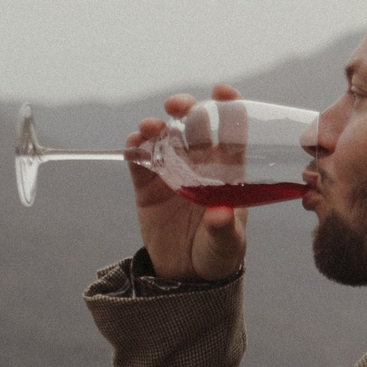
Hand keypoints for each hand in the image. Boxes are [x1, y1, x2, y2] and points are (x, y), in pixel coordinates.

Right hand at [132, 83, 249, 282]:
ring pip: (165, 138)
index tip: (222, 90)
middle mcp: (200, 165)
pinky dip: (135, 148)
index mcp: (228, 172)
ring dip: (158, 126)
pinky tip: (134, 144)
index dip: (229, 108)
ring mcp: (173, 172)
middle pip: (195, 127)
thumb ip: (224, 228)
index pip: (232, 133)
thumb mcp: (227, 245)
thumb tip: (220, 214)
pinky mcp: (148, 184)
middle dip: (188, 109)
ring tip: (150, 127)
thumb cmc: (217, 254)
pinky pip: (139, 160)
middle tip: (178, 105)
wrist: (186, 276)